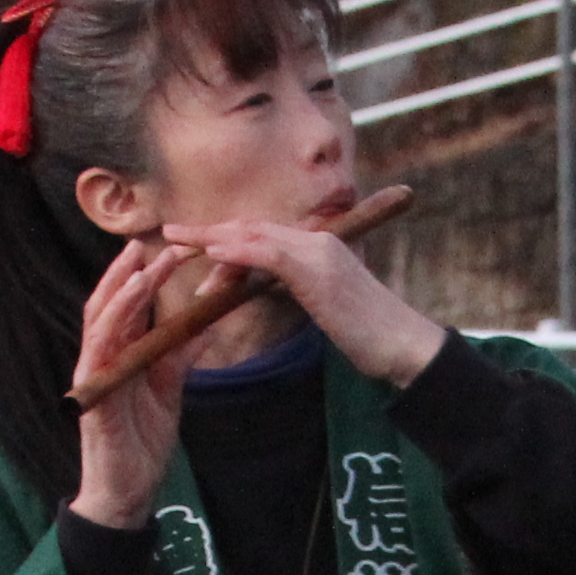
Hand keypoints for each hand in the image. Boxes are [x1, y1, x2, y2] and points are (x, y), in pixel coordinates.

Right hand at [62, 235, 221, 525]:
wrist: (129, 490)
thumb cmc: (142, 443)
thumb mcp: (170, 390)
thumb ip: (181, 356)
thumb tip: (204, 325)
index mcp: (121, 354)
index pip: (130, 305)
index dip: (148, 275)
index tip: (175, 251)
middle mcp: (103, 357)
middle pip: (111, 301)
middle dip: (131, 270)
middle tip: (158, 243)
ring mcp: (95, 372)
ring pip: (101, 318)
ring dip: (122, 287)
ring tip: (144, 262)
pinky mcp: (93, 392)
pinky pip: (100, 348)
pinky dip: (114, 320)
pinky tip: (131, 302)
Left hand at [157, 214, 442, 388]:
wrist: (404, 346)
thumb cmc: (370, 335)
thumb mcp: (329, 307)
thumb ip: (302, 291)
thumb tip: (273, 290)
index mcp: (318, 249)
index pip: (263, 235)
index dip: (225, 236)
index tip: (193, 242)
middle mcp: (318, 241)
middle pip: (253, 227)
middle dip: (210, 231)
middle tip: (171, 234)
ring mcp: (319, 252)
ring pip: (257, 235)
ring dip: (214, 237)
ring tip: (179, 241)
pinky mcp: (319, 270)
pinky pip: (270, 252)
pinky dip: (238, 250)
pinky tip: (213, 253)